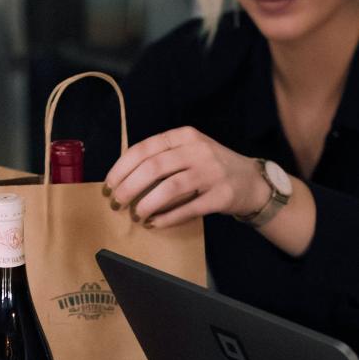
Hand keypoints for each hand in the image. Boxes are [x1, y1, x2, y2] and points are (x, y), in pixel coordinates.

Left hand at [104, 126, 269, 227]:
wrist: (250, 181)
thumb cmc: (209, 168)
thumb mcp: (186, 152)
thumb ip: (160, 158)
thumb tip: (122, 179)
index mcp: (184, 136)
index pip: (144, 149)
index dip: (121, 169)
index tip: (108, 186)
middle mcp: (197, 150)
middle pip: (153, 167)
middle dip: (128, 188)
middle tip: (116, 204)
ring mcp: (211, 172)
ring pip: (170, 187)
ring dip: (147, 204)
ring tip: (136, 216)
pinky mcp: (220, 196)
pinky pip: (188, 209)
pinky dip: (167, 218)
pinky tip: (154, 223)